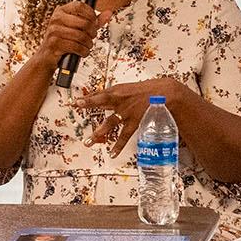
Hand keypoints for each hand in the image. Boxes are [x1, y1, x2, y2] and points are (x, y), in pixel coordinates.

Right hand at [32, 2, 103, 70]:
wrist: (47, 57)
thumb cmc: (63, 41)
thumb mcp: (78, 28)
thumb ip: (93, 21)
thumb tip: (108, 13)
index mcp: (61, 11)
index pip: (80, 6)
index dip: (91, 14)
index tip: (94, 22)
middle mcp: (56, 19)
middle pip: (84, 22)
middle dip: (92, 32)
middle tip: (92, 37)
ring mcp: (54, 31)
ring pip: (81, 36)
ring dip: (88, 44)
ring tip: (87, 45)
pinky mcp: (54, 43)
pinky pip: (76, 47)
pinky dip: (83, 51)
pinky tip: (82, 52)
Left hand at [71, 78, 192, 147]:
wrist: (165, 93)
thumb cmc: (147, 90)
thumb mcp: (129, 88)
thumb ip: (115, 95)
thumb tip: (102, 100)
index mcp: (119, 90)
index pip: (99, 93)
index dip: (86, 98)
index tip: (75, 102)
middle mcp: (121, 100)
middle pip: (101, 101)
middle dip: (88, 104)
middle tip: (76, 107)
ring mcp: (127, 112)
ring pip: (109, 123)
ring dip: (98, 133)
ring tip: (88, 142)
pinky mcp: (135, 122)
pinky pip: (124, 136)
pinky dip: (118, 145)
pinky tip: (112, 152)